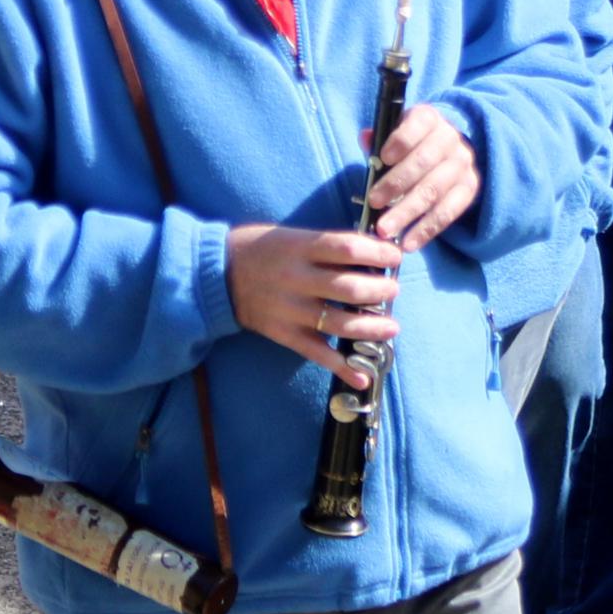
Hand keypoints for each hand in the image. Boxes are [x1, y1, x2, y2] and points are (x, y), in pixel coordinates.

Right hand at [225, 222, 401, 387]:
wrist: (216, 274)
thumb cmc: (260, 248)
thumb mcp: (290, 236)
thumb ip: (326, 246)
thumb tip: (372, 256)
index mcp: (298, 247)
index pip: (347, 248)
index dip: (378, 253)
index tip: (396, 256)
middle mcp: (295, 278)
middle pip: (349, 287)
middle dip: (381, 290)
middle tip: (392, 290)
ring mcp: (289, 309)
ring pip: (340, 322)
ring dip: (372, 327)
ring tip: (391, 327)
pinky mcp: (283, 333)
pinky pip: (318, 353)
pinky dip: (342, 368)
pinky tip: (363, 377)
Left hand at [364, 102, 481, 249]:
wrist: (445, 151)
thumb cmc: (409, 144)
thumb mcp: (394, 133)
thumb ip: (379, 138)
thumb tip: (366, 139)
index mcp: (429, 119)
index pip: (417, 125)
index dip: (400, 141)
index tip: (382, 158)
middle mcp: (450, 139)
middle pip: (424, 163)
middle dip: (395, 184)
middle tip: (373, 203)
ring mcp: (462, 165)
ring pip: (434, 191)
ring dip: (407, 213)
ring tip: (385, 230)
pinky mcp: (469, 189)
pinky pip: (448, 213)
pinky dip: (426, 230)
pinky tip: (409, 242)